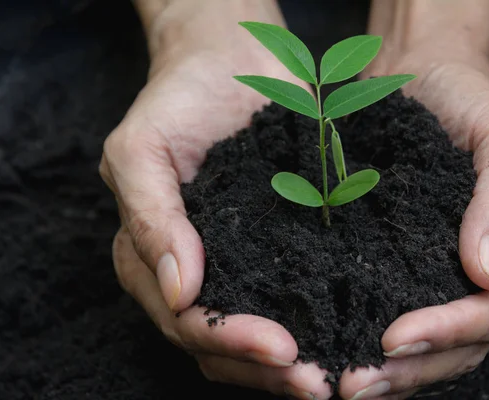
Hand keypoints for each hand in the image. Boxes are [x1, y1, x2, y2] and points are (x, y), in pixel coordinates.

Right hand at [99, 3, 331, 397]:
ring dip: (290, 365)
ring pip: (254, 336)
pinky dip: (315, 323)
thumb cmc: (177, 101)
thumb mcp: (141, 149)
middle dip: (264, 368)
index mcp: (152, 257)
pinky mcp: (278, 249)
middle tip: (317, 381)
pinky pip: (292, 296)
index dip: (228, 340)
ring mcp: (238, 265)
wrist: (227, 62)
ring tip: (336, 376)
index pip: (185, 320)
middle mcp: (194, 272)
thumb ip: (149, 218)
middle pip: (219, 342)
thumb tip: (180, 290)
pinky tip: (347, 335)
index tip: (282, 349)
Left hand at [337, 49, 488, 398]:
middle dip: (414, 368)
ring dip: (395, 372)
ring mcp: (450, 274)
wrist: (421, 76)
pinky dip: (378, 345)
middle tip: (355, 385)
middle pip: (465, 344)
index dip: (450, 331)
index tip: (394, 336)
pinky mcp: (411, 267)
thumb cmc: (466, 98)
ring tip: (346, 385)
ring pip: (435, 346)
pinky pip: (404, 317)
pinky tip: (344, 353)